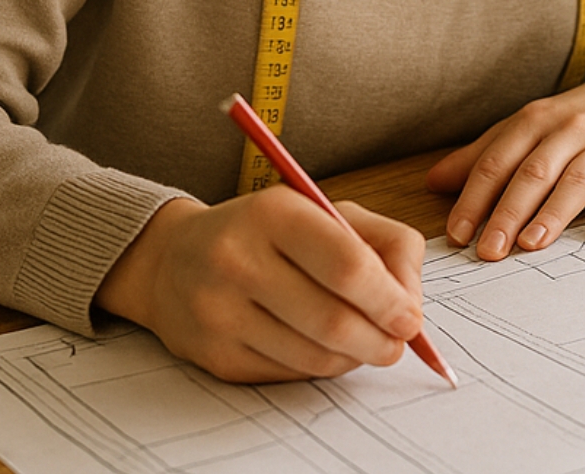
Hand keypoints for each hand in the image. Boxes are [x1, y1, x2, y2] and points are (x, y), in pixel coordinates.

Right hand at [93, 189, 424, 382]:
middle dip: (381, 341)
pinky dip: (319, 367)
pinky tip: (320, 347)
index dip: (391, 299)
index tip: (411, 318)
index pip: (348, 265)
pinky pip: (289, 374)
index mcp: (273, 213)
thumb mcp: (324, 211)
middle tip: (397, 343)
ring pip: (315, 356)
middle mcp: (237, 259)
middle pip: (334, 321)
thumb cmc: (265, 234)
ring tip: (363, 344)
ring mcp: (220, 311)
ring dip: (354, 357)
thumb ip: (384, 244)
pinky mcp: (215, 354)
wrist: (172, 261)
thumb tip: (411, 303)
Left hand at [426, 56, 584, 260]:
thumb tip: (433, 182)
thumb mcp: (529, 126)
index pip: (497, 162)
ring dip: (553, 212)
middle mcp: (570, 130)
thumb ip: (484, 155)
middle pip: (533, 173)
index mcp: (536, 121)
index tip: (457, 235)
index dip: (475, 198)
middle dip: (508, 212)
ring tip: (532, 244)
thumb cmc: (580, 117)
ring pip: (577, 180)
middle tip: (489, 251)